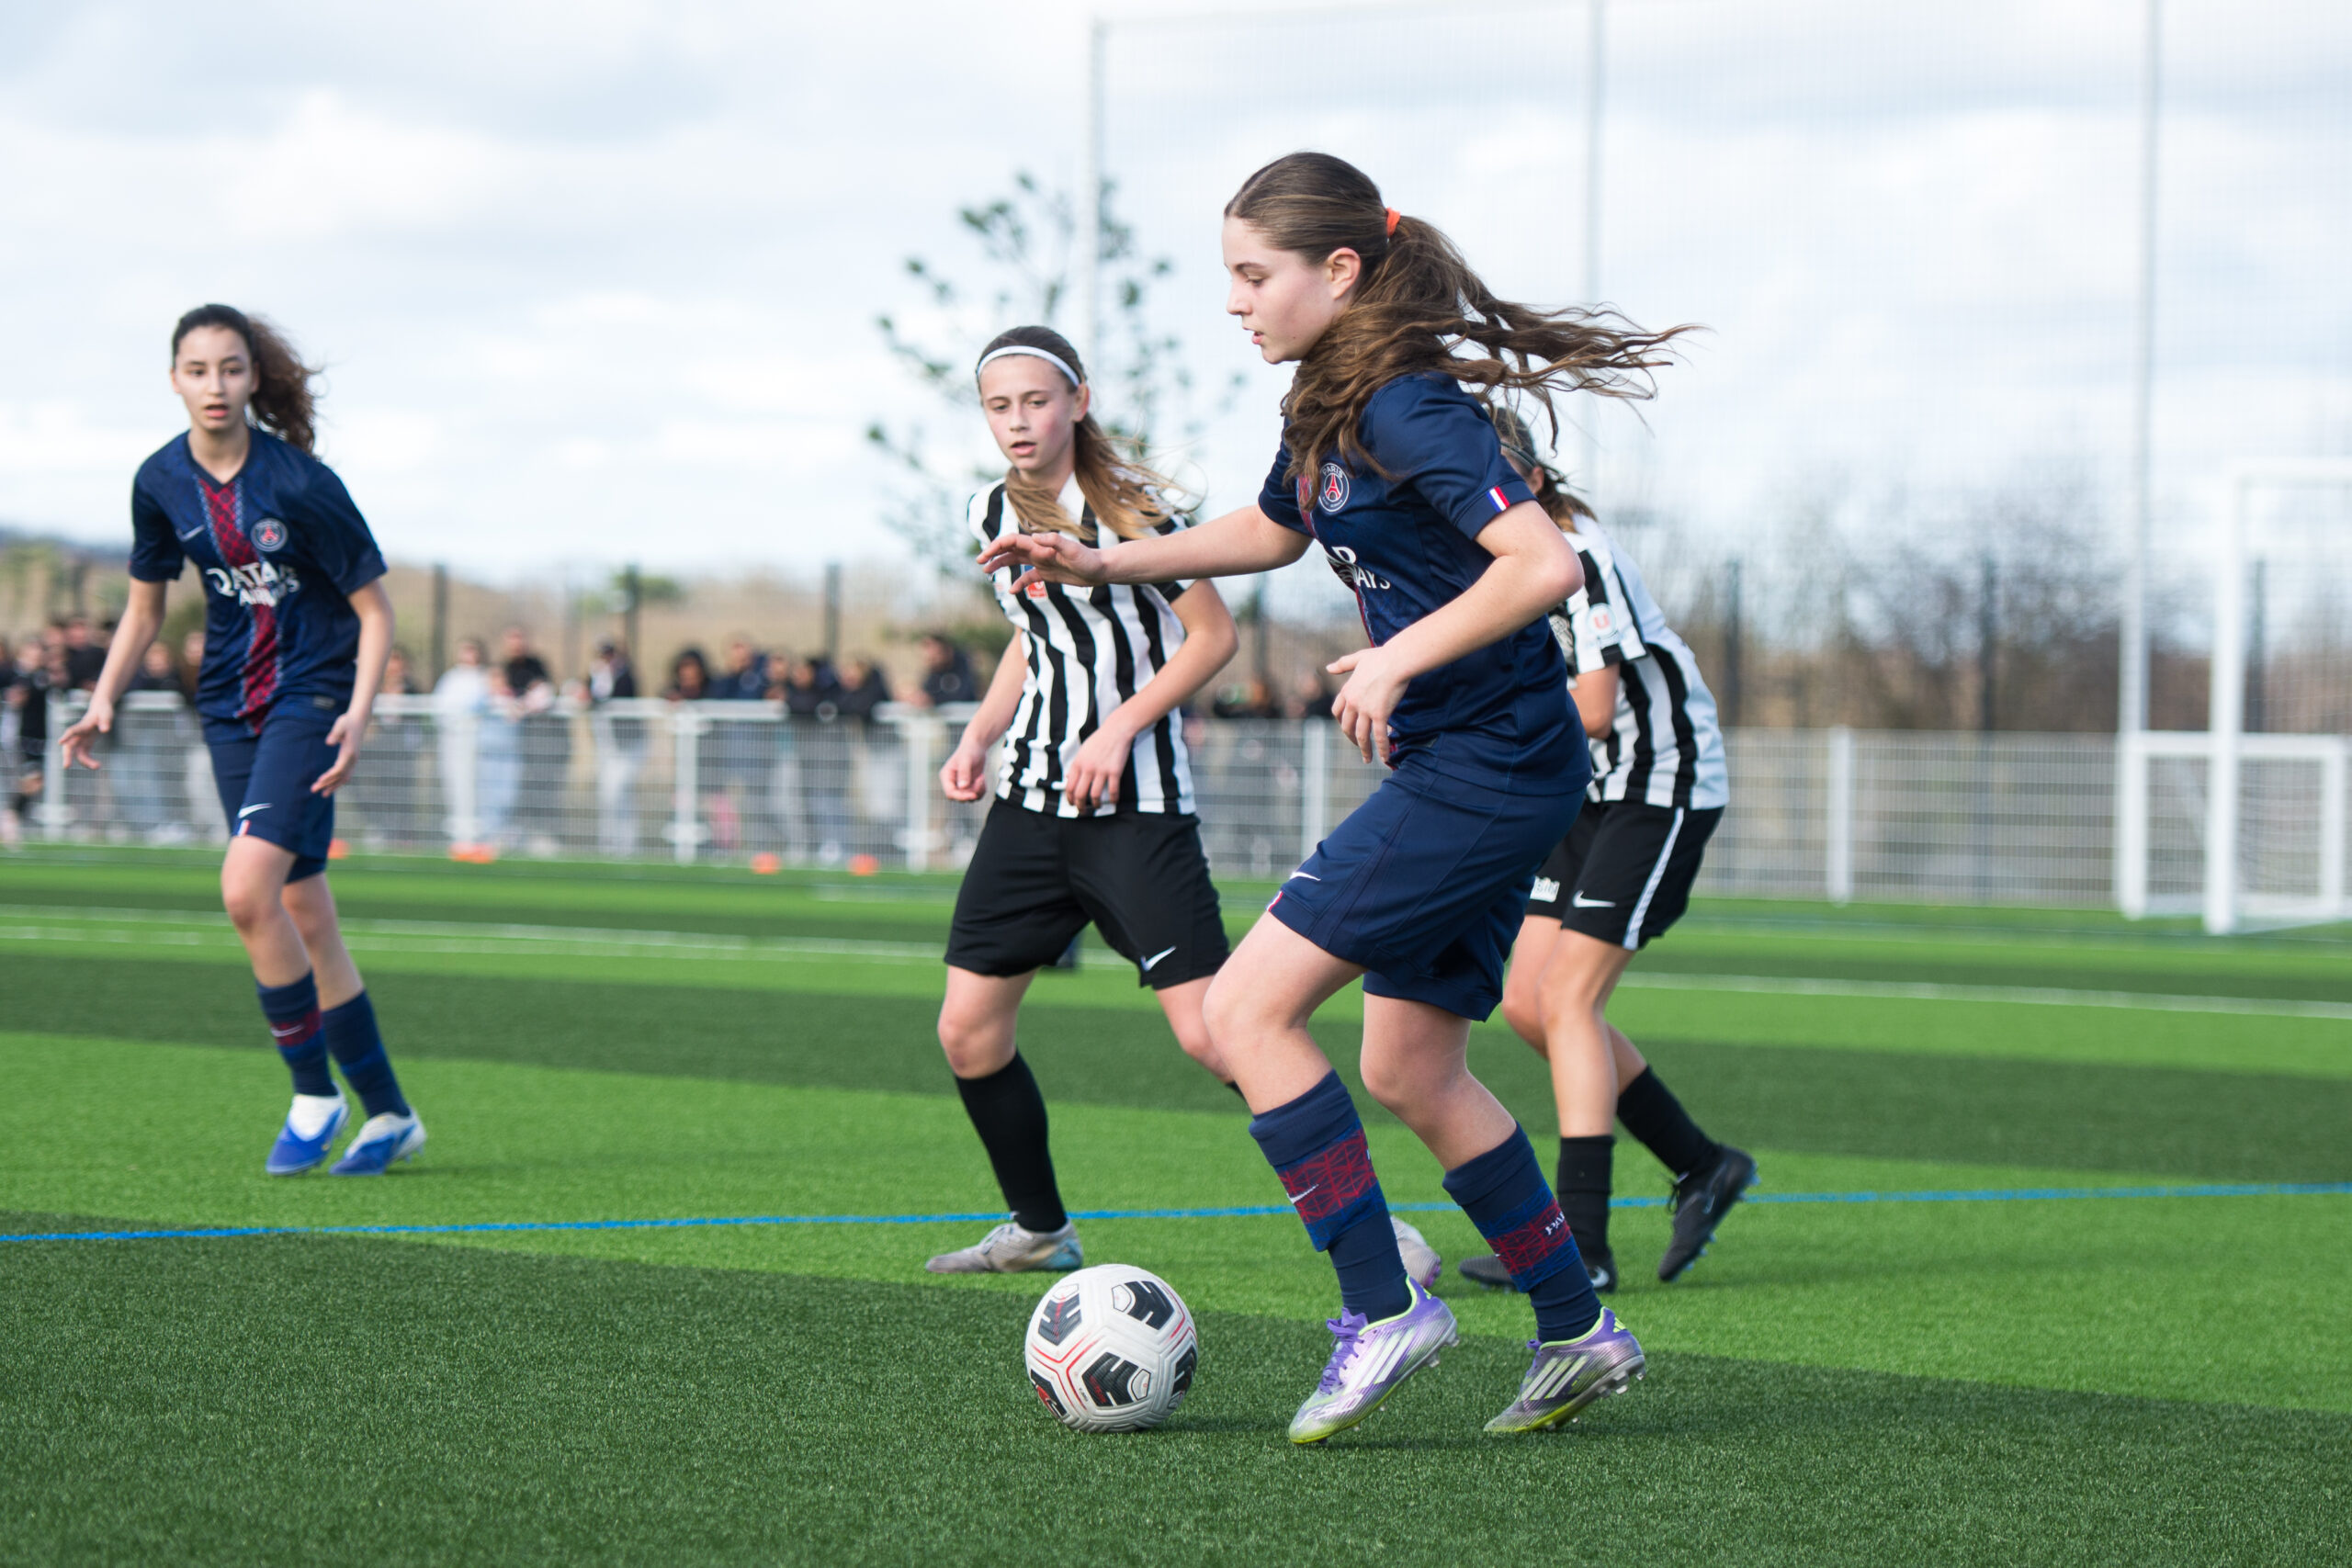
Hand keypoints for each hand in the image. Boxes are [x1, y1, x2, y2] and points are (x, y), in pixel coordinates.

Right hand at [58, 698, 113, 770]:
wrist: (100, 709)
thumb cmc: (103, 711)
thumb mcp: (107, 714)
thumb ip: (105, 722)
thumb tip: (105, 730)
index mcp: (83, 725)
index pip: (72, 731)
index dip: (66, 736)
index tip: (60, 742)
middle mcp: (79, 734)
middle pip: (69, 746)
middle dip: (67, 756)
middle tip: (66, 767)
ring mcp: (81, 739)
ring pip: (77, 753)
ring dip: (84, 762)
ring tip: (98, 766)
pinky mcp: (86, 743)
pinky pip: (84, 755)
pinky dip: (89, 761)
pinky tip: (97, 765)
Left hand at [312, 712, 361, 795]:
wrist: (359, 721)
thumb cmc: (347, 722)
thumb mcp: (341, 724)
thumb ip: (335, 733)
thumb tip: (329, 742)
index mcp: (349, 753)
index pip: (339, 770)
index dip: (329, 777)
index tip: (318, 782)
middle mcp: (353, 759)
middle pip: (340, 776)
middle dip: (328, 784)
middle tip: (313, 790)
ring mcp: (354, 760)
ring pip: (345, 778)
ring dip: (334, 786)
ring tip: (323, 795)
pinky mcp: (352, 760)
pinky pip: (346, 774)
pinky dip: (339, 782)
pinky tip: (332, 786)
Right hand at [939, 738, 990, 801]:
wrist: (976, 746)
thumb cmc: (969, 750)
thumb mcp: (966, 760)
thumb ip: (964, 773)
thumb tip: (963, 787)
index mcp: (946, 776)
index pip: (950, 793)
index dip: (961, 797)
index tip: (973, 794)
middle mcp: (952, 783)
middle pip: (960, 798)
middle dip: (972, 792)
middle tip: (981, 780)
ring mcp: (961, 786)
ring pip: (969, 798)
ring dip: (978, 790)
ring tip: (982, 777)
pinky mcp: (969, 786)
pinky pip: (976, 795)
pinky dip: (982, 789)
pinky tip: (982, 777)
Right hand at [974, 530, 1107, 592]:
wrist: (1100, 569)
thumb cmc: (1088, 559)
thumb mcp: (1072, 550)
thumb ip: (1054, 542)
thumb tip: (1034, 537)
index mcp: (1040, 545)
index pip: (1012, 541)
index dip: (996, 546)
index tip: (984, 556)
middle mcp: (1038, 551)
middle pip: (1010, 549)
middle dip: (993, 554)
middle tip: (980, 563)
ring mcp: (1041, 562)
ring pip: (1015, 561)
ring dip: (1001, 564)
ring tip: (987, 572)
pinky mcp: (1047, 573)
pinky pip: (1028, 577)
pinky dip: (1018, 582)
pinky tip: (1011, 590)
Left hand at [1063, 716, 1138, 810]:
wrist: (1116, 730)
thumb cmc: (1099, 740)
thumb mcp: (1082, 751)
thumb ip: (1075, 766)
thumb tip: (1067, 778)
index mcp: (1077, 763)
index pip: (1069, 786)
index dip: (1069, 799)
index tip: (1072, 804)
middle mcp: (1087, 768)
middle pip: (1080, 794)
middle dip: (1080, 806)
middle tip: (1082, 811)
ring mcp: (1101, 770)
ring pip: (1095, 795)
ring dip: (1095, 805)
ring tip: (1097, 807)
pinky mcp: (1114, 771)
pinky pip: (1113, 791)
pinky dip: (1113, 799)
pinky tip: (1113, 802)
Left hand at [1326, 646, 1409, 765]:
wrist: (1397, 661)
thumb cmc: (1381, 658)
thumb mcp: (1358, 658)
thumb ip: (1343, 664)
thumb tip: (1327, 667)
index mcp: (1347, 690)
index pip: (1337, 711)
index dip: (1341, 722)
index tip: (1346, 728)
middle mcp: (1353, 702)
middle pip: (1347, 727)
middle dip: (1351, 739)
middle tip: (1358, 746)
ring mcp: (1365, 710)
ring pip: (1361, 735)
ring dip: (1364, 749)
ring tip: (1367, 759)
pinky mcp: (1379, 714)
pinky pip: (1379, 736)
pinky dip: (1381, 749)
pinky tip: (1385, 758)